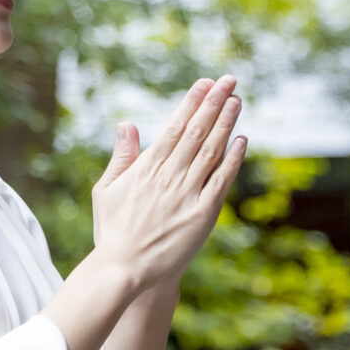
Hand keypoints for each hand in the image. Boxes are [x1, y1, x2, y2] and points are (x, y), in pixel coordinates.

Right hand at [91, 76, 246, 287]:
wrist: (123, 270)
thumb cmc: (112, 231)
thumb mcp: (107, 189)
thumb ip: (121, 156)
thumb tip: (126, 124)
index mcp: (146, 168)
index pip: (174, 127)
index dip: (191, 103)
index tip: (205, 83)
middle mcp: (168, 176)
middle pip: (196, 132)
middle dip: (214, 103)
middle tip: (229, 80)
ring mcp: (186, 195)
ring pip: (211, 151)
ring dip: (226, 124)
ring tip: (237, 100)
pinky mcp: (201, 215)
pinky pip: (221, 182)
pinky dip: (232, 160)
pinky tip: (242, 140)